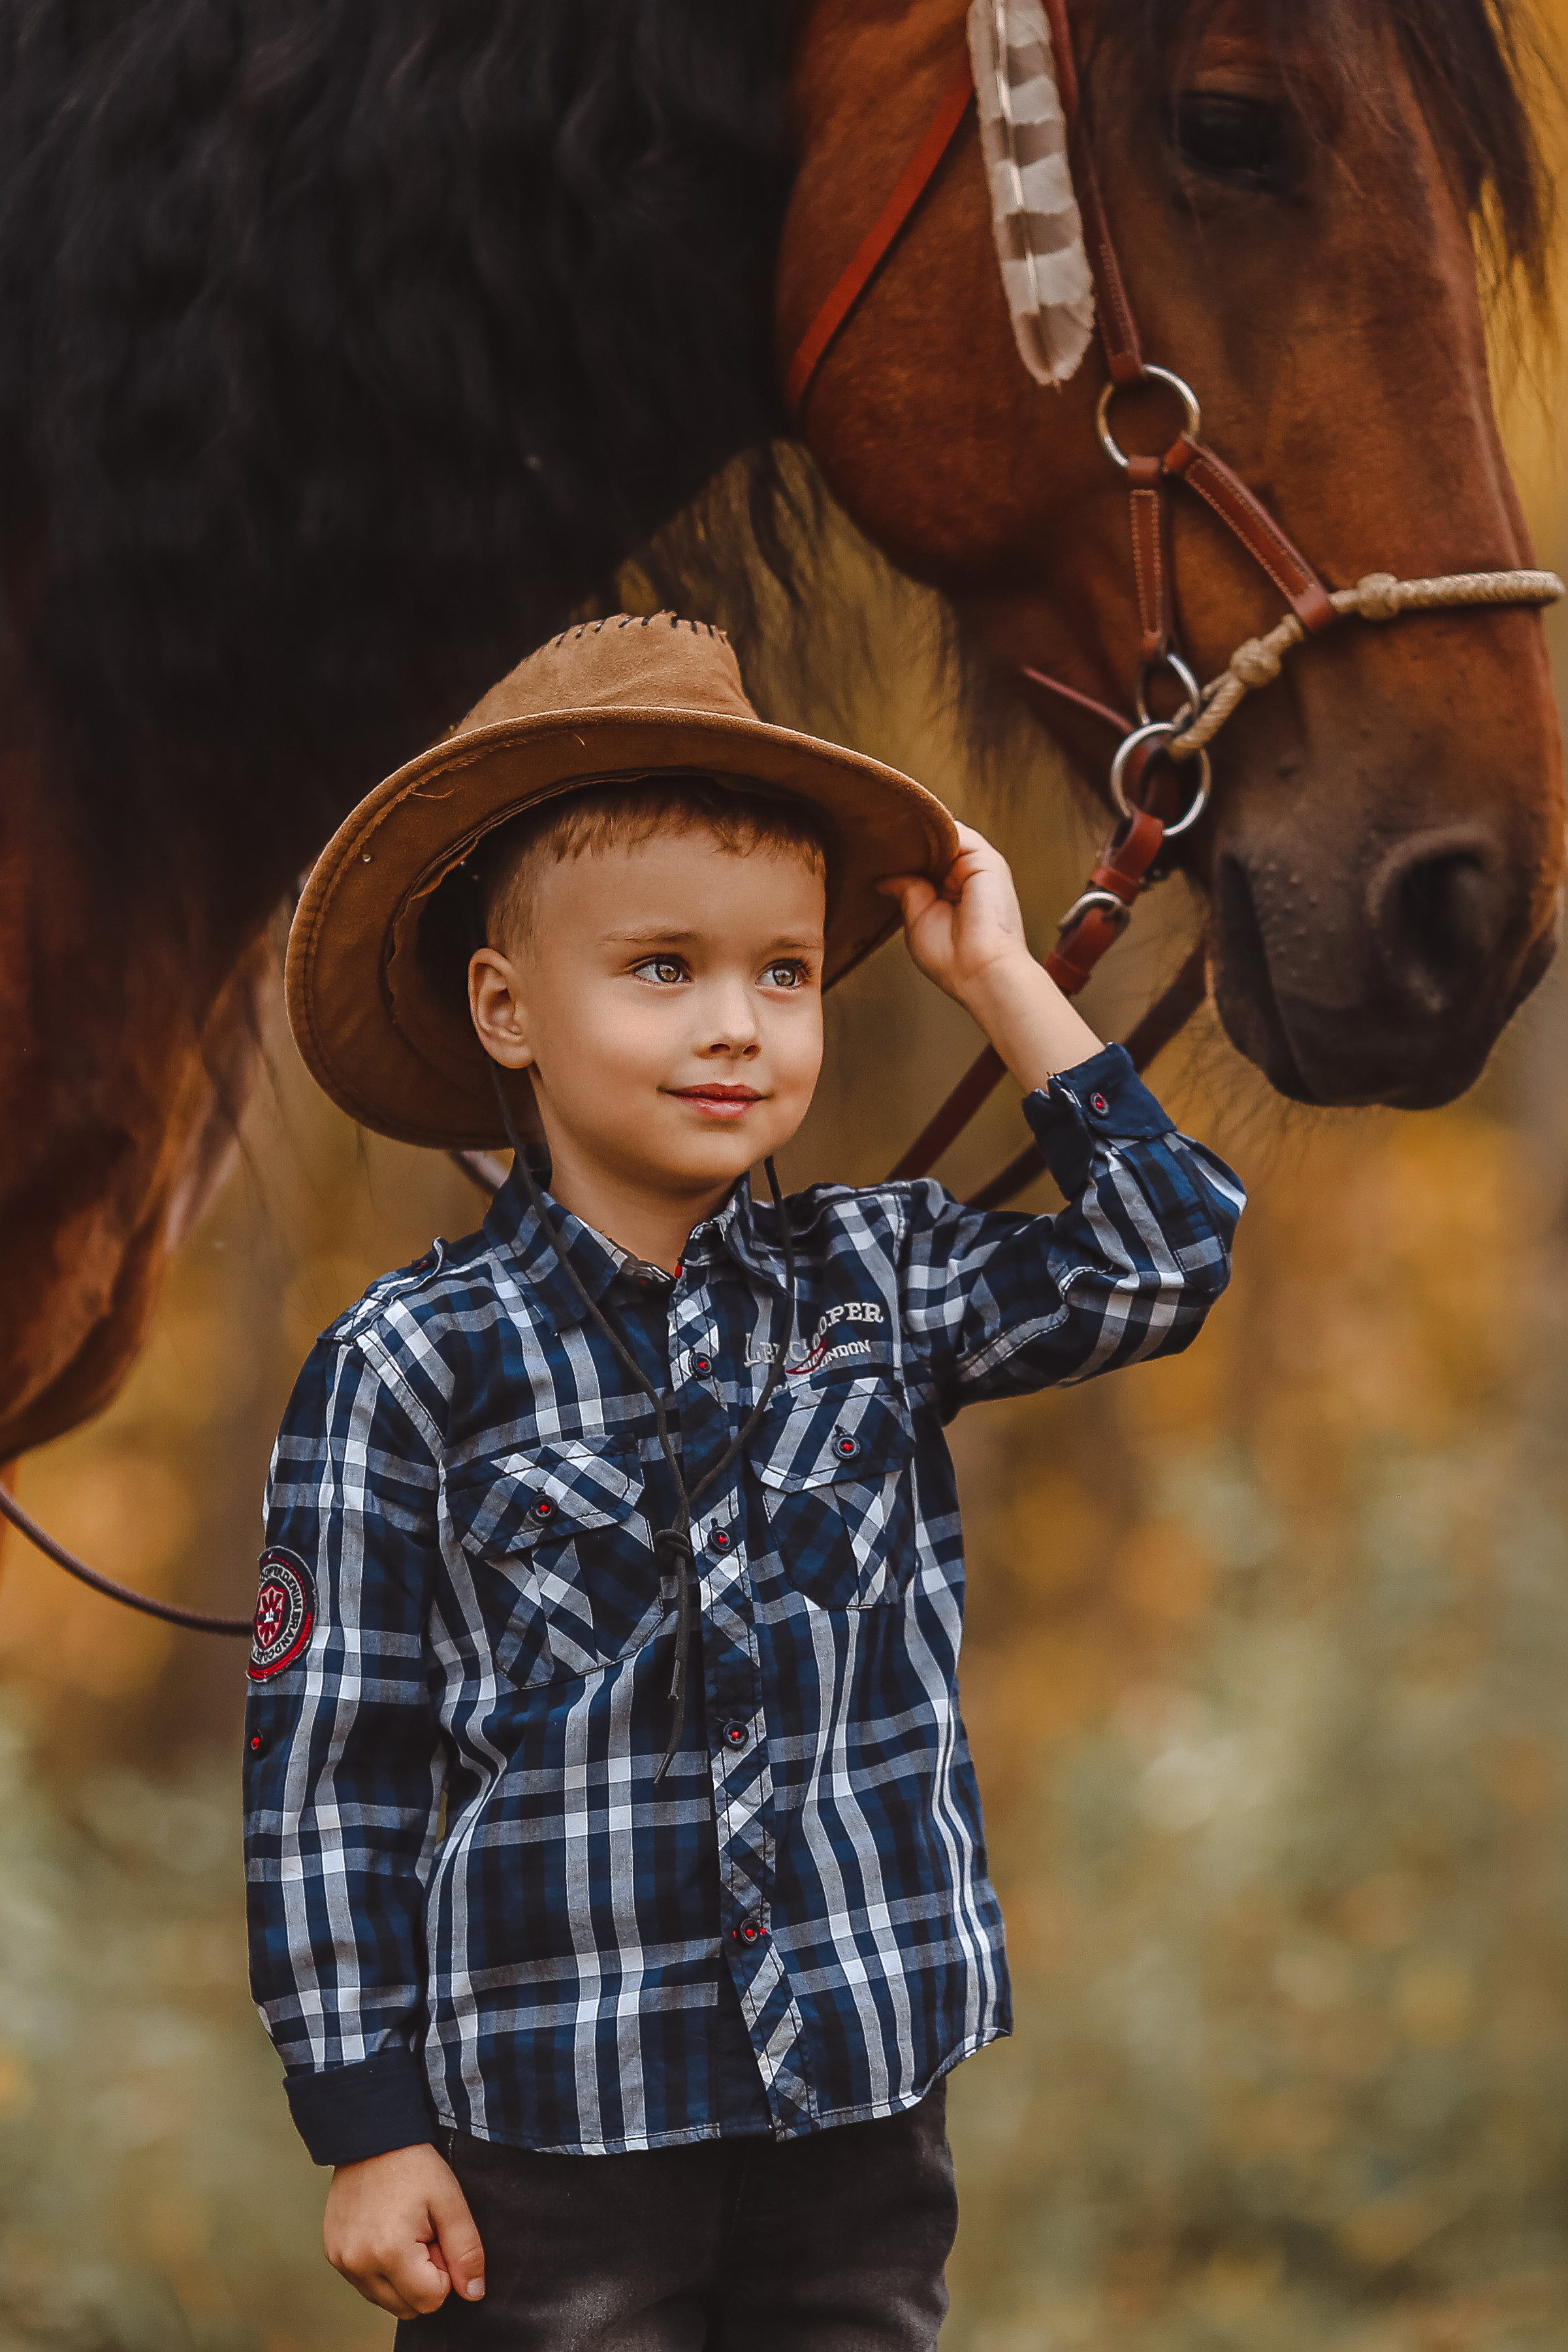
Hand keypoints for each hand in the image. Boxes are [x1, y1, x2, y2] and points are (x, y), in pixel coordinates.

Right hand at [323, 2141, 485, 2320]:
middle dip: (423, 2277)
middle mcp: (359, 2264)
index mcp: (390, 2254)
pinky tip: (385, 2232)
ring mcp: (342, 2261)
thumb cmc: (413, 2165)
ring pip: (385, 2300)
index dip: (444, 2271)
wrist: (371, 2136)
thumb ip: (466, 2252)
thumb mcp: (450, 2203)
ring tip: (403, 2230)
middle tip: (421, 2232)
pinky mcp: (333, 2255)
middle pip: (407, 2307)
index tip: (436, 2235)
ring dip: (401, 2276)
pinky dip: (380, 2268)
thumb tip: (474, 2294)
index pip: (431, 2300)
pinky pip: (365, 2284)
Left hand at [879, 821, 1101, 1089]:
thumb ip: (907, 892)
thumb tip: (884, 878)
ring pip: (946, 835)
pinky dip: (936, 829)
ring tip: (888, 831)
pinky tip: (912, 833)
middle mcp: (966, 877)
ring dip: (920, 833)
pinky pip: (958, 832)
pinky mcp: (987, 860)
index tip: (872, 851)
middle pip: (935, 846)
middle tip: (873, 835)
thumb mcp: (918, 920)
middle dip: (909, 840)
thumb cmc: (950, 959)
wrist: (981, 971)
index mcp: (951, 892)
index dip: (903, 856)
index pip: (925, 862)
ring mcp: (977, 867)